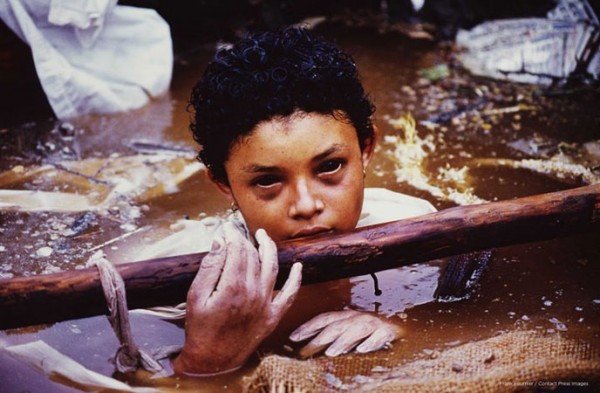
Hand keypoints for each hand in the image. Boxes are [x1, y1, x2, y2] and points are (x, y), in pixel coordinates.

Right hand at [173, 222, 301, 375]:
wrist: (213, 360)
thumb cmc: (201, 329)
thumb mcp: (196, 296)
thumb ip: (210, 267)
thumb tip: (221, 242)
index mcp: (233, 286)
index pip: (237, 249)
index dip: (232, 235)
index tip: (226, 227)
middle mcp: (253, 292)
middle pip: (253, 256)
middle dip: (245, 239)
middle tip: (237, 231)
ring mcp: (266, 304)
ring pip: (272, 267)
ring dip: (269, 248)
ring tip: (263, 236)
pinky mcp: (273, 316)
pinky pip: (290, 294)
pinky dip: (296, 279)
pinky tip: (298, 266)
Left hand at [289, 310, 402, 357]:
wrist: (402, 326)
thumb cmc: (369, 332)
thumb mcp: (349, 331)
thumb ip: (332, 338)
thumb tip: (307, 348)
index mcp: (346, 316)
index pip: (323, 319)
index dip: (308, 327)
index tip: (292, 338)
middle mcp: (357, 317)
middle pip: (335, 326)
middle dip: (319, 339)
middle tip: (305, 352)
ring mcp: (373, 324)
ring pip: (355, 330)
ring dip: (342, 341)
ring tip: (331, 353)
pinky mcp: (388, 332)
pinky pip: (379, 337)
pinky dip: (371, 343)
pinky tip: (363, 350)